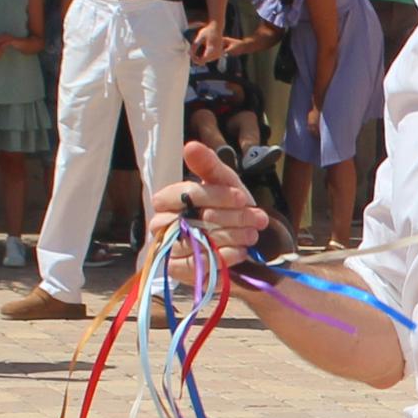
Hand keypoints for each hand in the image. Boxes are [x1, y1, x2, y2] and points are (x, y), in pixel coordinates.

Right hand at [158, 139, 272, 256]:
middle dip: (230, 218)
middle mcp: (161, 224)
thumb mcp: (224, 183)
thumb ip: (208, 166)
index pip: (184, 195)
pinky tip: (241, 251)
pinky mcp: (178, 271)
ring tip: (252, 234)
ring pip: (198, 242)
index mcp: (167, 200)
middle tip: (257, 218)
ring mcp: (168, 249)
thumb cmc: (229, 208)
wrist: (243, 242)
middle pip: (192, 220)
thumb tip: (190, 146)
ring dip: (231, 237)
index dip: (214, 196)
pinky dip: (223, 257)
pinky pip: (198, 265)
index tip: (241, 198)